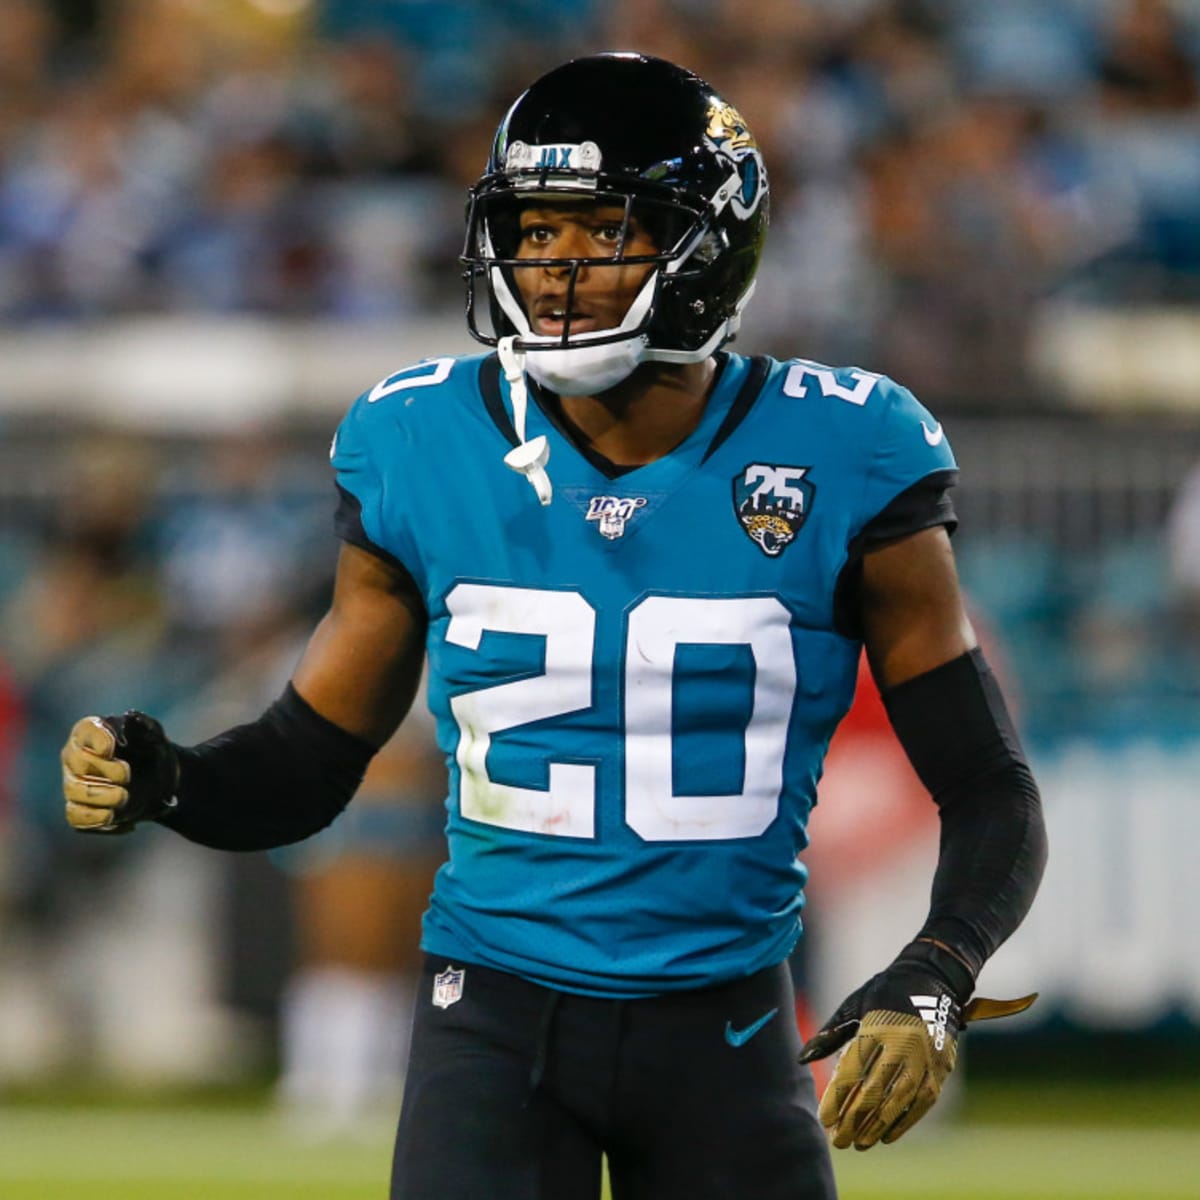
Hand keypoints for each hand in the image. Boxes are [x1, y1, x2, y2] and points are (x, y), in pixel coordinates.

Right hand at [62, 711, 178, 833]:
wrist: (161, 782)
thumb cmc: (153, 752)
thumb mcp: (155, 736)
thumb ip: (144, 726)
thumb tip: (131, 717)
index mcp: (93, 732)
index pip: (86, 732)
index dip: (97, 740)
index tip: (111, 749)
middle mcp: (76, 757)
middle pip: (77, 763)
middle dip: (104, 770)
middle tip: (127, 775)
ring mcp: (74, 784)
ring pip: (75, 792)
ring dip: (101, 797)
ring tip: (124, 797)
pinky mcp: (79, 809)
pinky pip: (76, 818)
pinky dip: (96, 819)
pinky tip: (117, 818)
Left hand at [799, 958, 1034, 1149]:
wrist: (933, 979)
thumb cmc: (885, 992)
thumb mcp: (854, 1005)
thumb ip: (830, 1034)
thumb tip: (802, 1058)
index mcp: (876, 1027)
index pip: (852, 1070)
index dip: (837, 1098)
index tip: (824, 1118)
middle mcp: (902, 1045)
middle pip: (874, 1091)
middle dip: (854, 1119)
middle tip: (838, 1140)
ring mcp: (924, 1059)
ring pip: (898, 1102)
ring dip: (877, 1126)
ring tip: (860, 1142)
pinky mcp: (941, 1068)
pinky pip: (921, 1103)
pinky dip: (904, 1121)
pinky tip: (887, 1136)